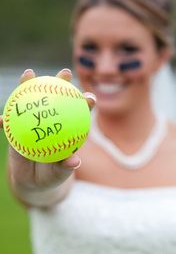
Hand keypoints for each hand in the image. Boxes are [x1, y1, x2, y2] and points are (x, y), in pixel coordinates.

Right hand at [0, 68, 95, 202]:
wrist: (32, 180)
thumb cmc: (51, 175)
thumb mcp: (58, 174)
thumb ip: (64, 168)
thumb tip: (74, 162)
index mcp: (67, 129)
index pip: (79, 112)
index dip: (86, 102)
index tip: (90, 97)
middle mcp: (52, 120)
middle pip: (59, 97)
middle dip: (63, 82)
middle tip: (65, 73)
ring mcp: (34, 121)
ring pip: (33, 100)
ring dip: (31, 85)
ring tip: (28, 74)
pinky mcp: (17, 127)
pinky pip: (10, 122)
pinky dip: (5, 119)